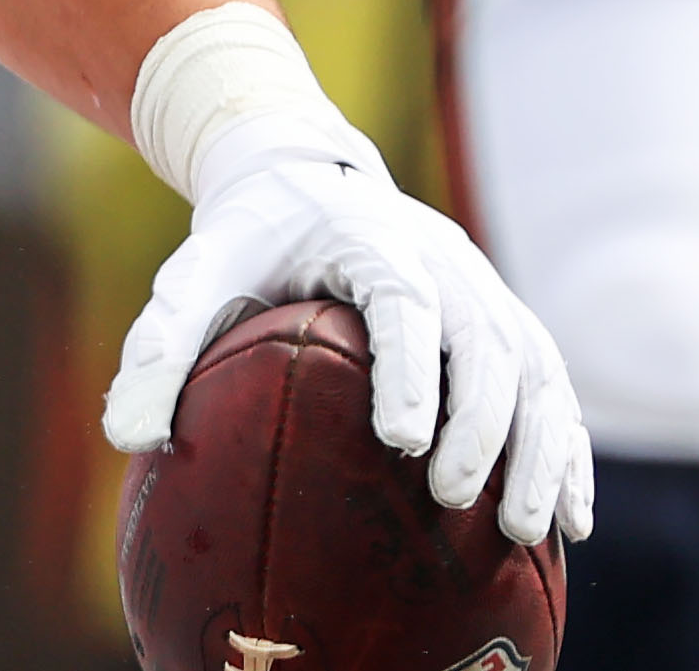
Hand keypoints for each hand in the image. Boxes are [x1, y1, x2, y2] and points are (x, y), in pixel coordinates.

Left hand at [108, 146, 592, 547]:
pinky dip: (569, 450)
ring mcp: (484, 290)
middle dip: (480, 425)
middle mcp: (443, 259)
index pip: (404, 302)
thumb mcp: (198, 270)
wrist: (305, 169)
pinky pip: (554, 386)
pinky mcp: (507, 321)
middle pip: (485, 340)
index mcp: (370, 238)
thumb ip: (161, 342)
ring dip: (539, 448)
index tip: (401, 441)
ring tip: (524, 530)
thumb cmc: (250, 234)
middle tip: (454, 500)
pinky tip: (572, 522)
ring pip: (535, 367)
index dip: (410, 370)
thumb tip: (126, 436)